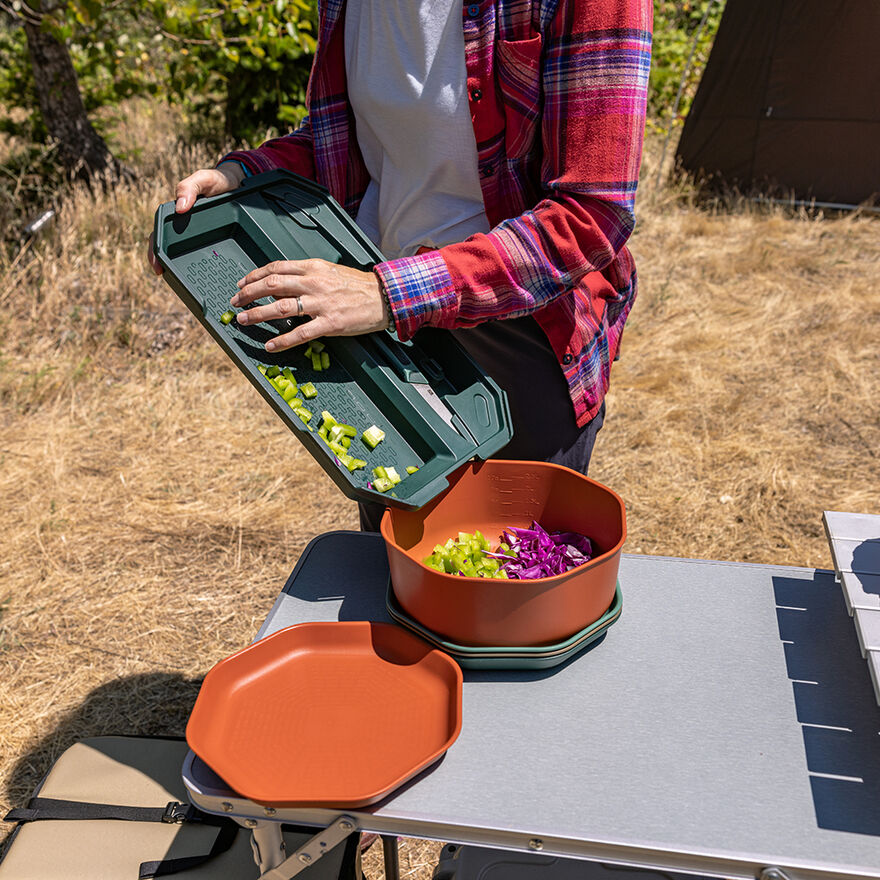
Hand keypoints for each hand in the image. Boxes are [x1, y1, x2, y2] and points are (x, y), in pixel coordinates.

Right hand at [147, 162, 245, 274]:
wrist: (237, 183)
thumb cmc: (217, 181)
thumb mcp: (203, 179)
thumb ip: (189, 188)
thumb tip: (179, 208)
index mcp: (175, 215)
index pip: (159, 235)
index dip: (155, 252)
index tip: (157, 267)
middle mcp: (184, 228)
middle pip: (171, 250)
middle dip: (168, 265)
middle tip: (170, 280)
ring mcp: (199, 235)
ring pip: (188, 255)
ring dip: (185, 268)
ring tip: (189, 284)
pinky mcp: (213, 239)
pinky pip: (207, 254)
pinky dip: (205, 265)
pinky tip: (209, 278)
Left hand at [232, 259, 390, 350]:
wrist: (384, 297)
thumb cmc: (357, 285)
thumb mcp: (330, 271)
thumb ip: (306, 275)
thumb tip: (282, 283)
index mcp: (313, 267)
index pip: (276, 268)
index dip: (254, 276)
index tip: (242, 284)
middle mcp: (314, 283)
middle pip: (271, 285)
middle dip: (249, 294)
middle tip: (236, 302)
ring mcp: (321, 304)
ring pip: (281, 308)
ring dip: (258, 314)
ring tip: (244, 320)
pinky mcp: (330, 323)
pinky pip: (301, 333)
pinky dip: (282, 340)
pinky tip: (270, 345)